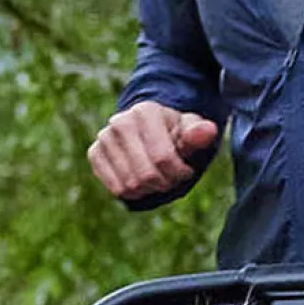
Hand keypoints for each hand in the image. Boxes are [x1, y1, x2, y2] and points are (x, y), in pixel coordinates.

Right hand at [88, 100, 219, 200]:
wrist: (148, 130)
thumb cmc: (174, 133)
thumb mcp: (190, 131)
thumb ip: (198, 133)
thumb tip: (209, 131)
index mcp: (145, 112)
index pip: (163, 158)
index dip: (179, 173)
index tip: (186, 170)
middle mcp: (120, 122)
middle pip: (146, 175)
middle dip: (165, 183)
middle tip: (171, 178)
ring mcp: (104, 137)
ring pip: (131, 185)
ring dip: (149, 190)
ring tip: (157, 178)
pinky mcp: (94, 153)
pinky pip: (115, 188)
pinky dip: (132, 193)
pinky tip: (140, 182)